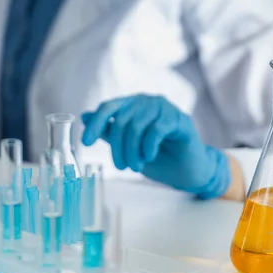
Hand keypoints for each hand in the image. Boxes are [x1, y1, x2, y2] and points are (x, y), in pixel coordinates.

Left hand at [81, 95, 230, 198]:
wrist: (188, 170)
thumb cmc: (159, 158)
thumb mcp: (128, 146)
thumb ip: (110, 131)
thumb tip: (85, 116)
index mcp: (133, 104)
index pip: (108, 106)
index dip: (95, 123)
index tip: (86, 143)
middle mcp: (148, 101)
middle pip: (121, 120)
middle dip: (117, 147)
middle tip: (122, 166)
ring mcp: (165, 108)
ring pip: (137, 126)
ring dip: (132, 151)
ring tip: (136, 165)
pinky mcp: (180, 119)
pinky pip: (156, 129)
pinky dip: (148, 146)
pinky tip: (149, 156)